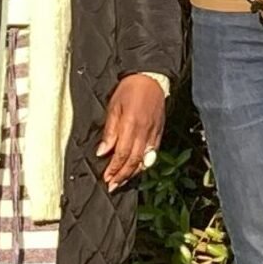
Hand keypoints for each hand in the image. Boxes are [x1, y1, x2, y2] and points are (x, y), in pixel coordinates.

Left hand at [97, 74, 165, 190]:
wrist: (151, 78)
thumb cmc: (131, 89)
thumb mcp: (114, 107)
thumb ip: (109, 131)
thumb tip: (102, 151)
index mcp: (131, 125)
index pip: (122, 153)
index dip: (114, 168)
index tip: (106, 177)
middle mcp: (144, 131)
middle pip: (134, 160)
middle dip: (122, 175)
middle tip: (113, 185)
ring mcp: (154, 132)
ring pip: (145, 159)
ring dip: (133, 173)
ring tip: (123, 181)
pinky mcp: (159, 131)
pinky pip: (153, 152)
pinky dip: (146, 163)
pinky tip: (139, 168)